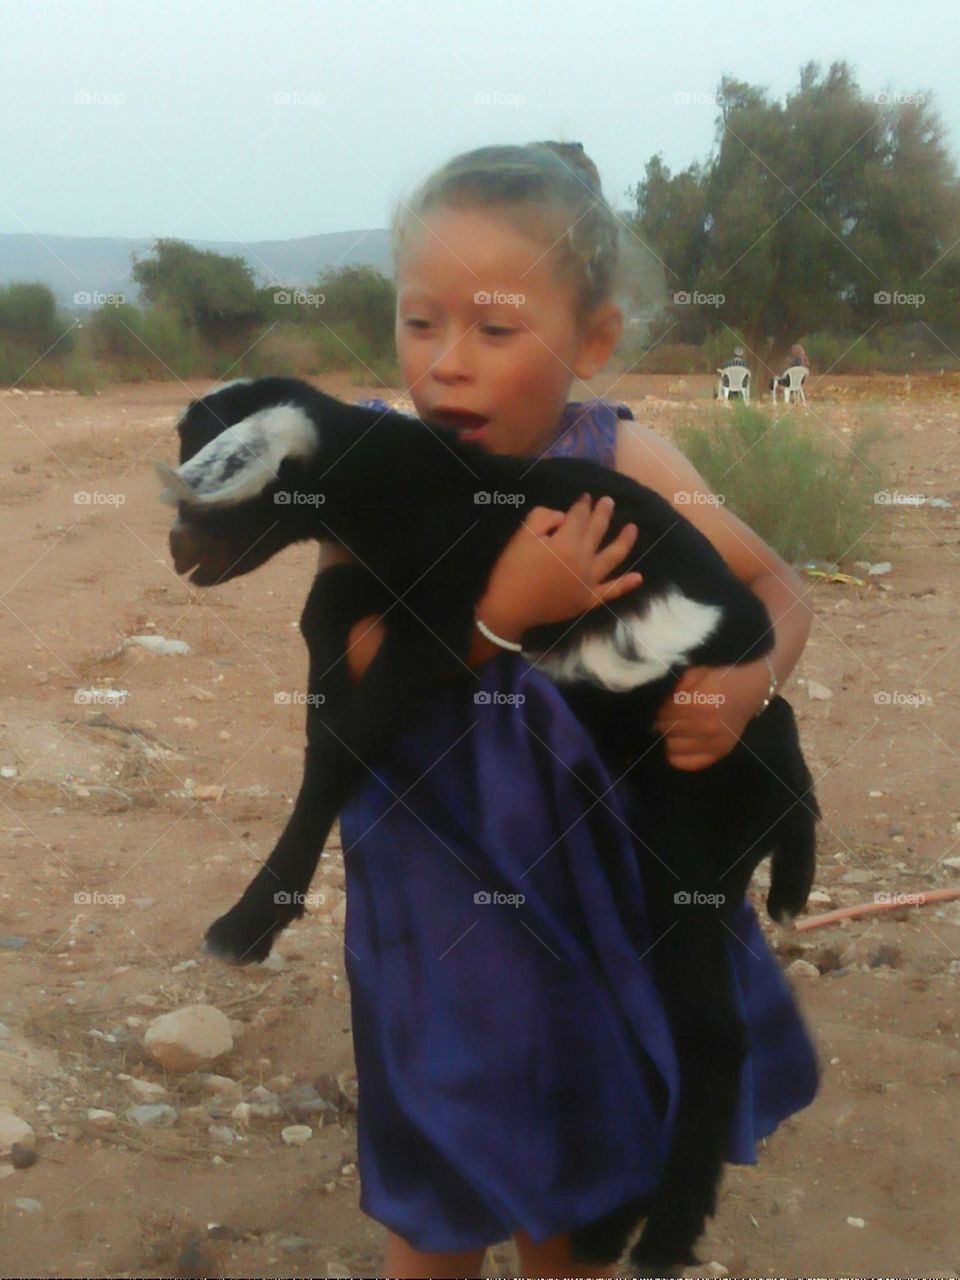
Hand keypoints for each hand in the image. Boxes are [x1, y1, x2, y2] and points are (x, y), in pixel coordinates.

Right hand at [478, 494, 643, 640]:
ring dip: (625, 540)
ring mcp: (590, 581)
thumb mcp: (522, 535)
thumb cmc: (512, 570)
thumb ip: (544, 517)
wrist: (509, 609)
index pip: (579, 517)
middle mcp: (584, 559)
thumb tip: (563, 517)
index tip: (586, 497)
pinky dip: (626, 584)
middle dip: (603, 514)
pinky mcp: (589, 600)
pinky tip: (638, 577)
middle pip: (597, 531)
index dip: (583, 505)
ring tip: (632, 528)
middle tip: (609, 502)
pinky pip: (612, 591)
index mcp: (566, 542)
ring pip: (613, 556)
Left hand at [654, 660, 771, 770]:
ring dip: (670, 737)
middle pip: (668, 730)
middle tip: (666, 719)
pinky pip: (688, 763)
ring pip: (674, 746)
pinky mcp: (720, 752)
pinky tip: (677, 746)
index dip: (661, 710)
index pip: (666, 713)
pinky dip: (677, 756)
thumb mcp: (696, 674)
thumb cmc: (721, 680)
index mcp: (699, 703)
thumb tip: (660, 708)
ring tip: (674, 730)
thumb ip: (676, 689)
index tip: (664, 708)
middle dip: (663, 723)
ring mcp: (715, 741)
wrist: (751, 691)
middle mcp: (707, 725)